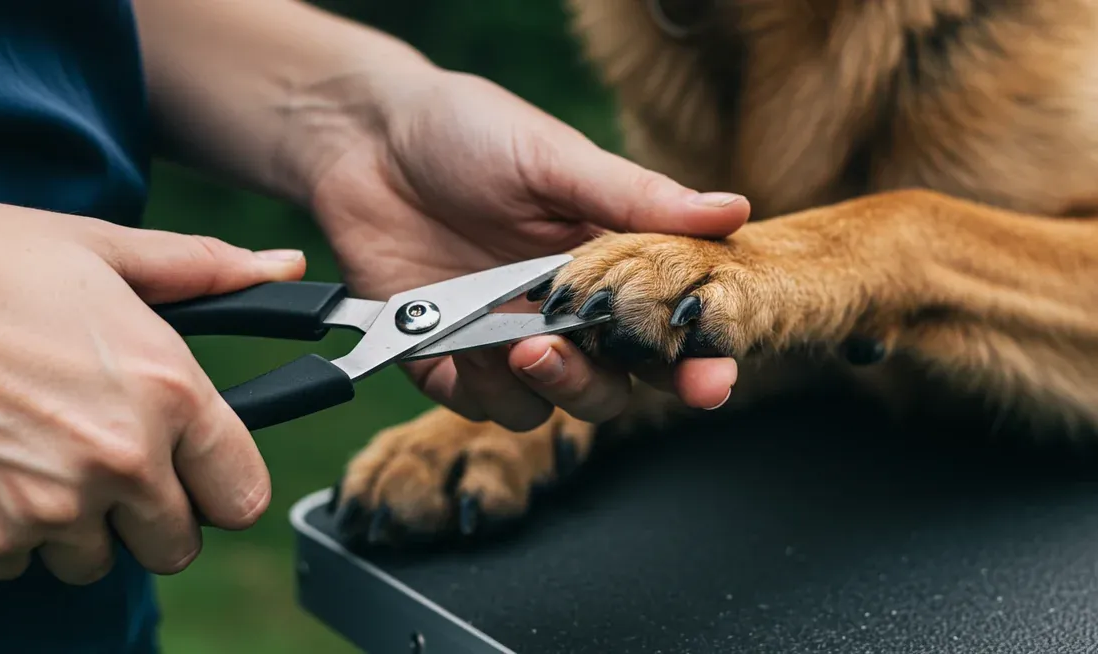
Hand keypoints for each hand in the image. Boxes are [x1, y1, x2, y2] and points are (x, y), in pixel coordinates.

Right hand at [0, 200, 303, 583]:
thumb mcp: (105, 250)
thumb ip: (206, 270)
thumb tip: (284, 269)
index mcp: (171, 392)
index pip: (243, 496)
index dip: (221, 484)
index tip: (199, 470)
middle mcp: (121, 459)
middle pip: (175, 545)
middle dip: (154, 513)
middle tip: (118, 461)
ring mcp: (48, 504)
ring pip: (94, 559)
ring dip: (80, 524)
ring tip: (47, 454)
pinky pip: (18, 561)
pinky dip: (11, 528)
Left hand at [310, 69, 748, 430]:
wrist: (365, 137)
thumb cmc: (467, 132)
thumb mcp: (555, 159)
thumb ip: (636, 199)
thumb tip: (733, 209)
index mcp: (603, 266)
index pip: (663, 329)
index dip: (695, 360)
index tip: (710, 380)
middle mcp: (560, 313)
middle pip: (609, 386)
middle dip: (595, 383)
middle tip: (558, 347)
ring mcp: (501, 339)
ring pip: (543, 408)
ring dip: (537, 390)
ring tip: (509, 342)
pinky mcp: (443, 357)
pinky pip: (471, 403)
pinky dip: (467, 390)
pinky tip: (451, 350)